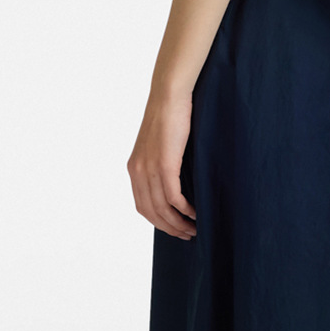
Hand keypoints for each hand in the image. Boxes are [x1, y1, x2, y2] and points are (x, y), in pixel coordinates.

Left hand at [128, 85, 196, 238]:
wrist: (169, 96)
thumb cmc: (170, 117)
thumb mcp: (159, 145)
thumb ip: (161, 164)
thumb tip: (174, 181)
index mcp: (135, 168)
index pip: (142, 206)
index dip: (159, 222)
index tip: (174, 228)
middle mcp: (138, 171)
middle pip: (151, 212)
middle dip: (169, 228)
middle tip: (187, 234)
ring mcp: (150, 168)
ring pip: (162, 208)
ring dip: (178, 223)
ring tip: (193, 229)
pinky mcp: (165, 164)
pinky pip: (173, 197)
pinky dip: (184, 209)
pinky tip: (194, 213)